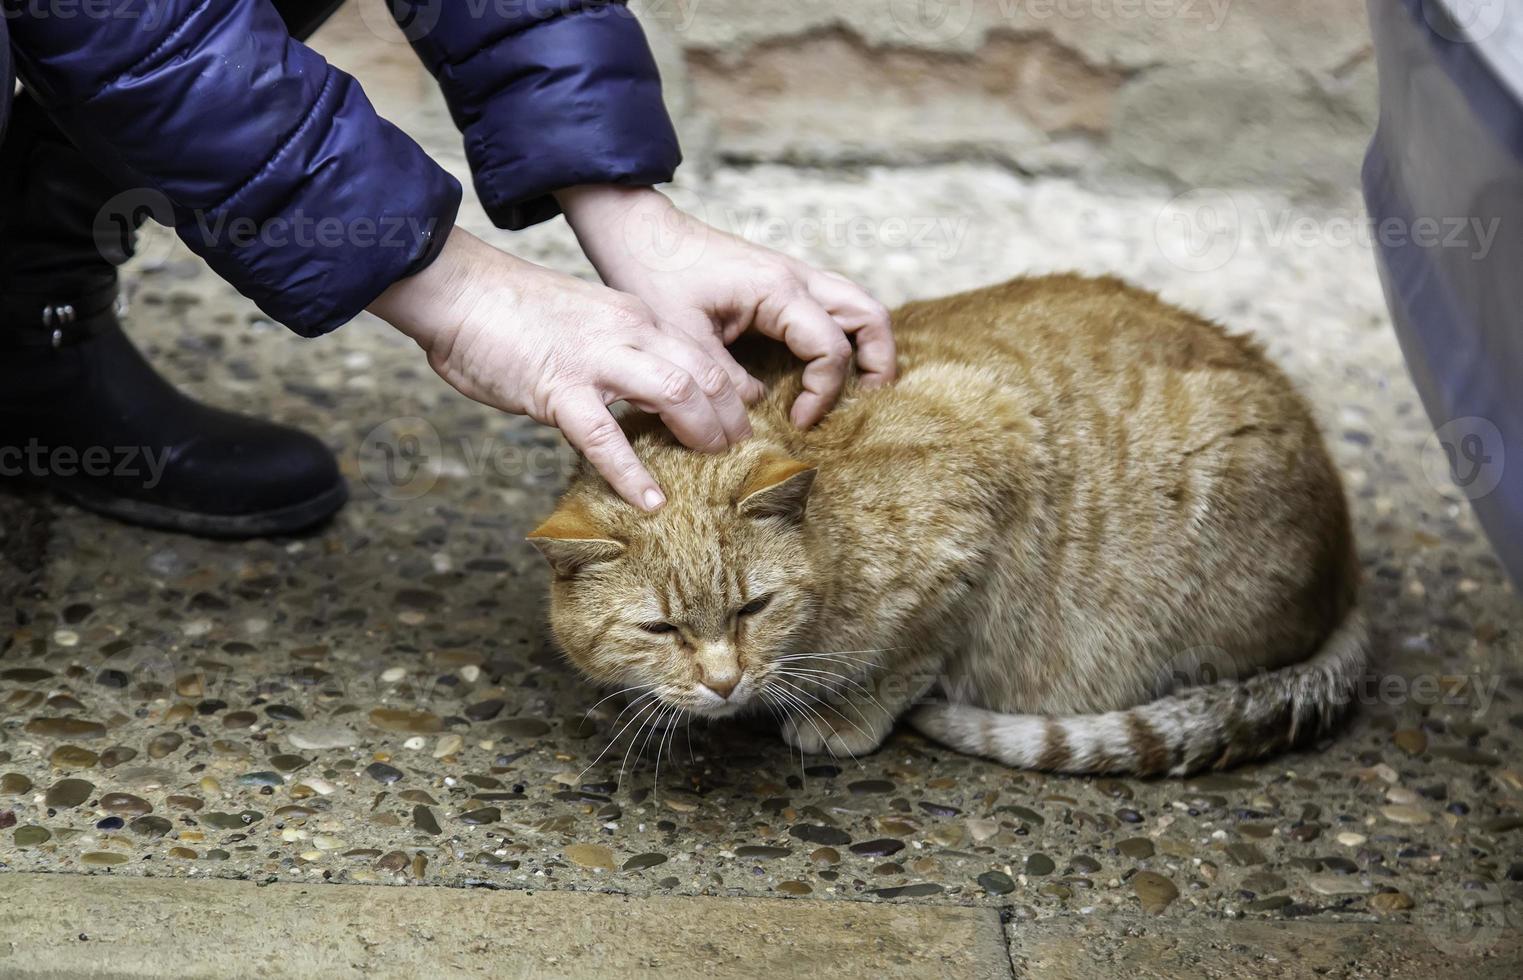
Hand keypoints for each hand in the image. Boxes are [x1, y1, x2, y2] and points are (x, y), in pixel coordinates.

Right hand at [367, 228, 751, 510]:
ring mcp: (595, 358)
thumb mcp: (586, 322)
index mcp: (635, 316)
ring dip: (701, 432)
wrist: (460, 290)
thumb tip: (634, 395)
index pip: (702, 353)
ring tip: (711, 465)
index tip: (739, 420)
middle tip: (738, 450)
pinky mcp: (557, 387)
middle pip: (704, 371)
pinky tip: (648, 500)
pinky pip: (603, 436)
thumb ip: (617, 352)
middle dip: (729, 415)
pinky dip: (630, 472)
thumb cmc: (512, 311)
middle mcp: (628, 330)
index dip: (729, 390)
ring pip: (674, 391)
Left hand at [555, 185, 895, 427]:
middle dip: (878, 363)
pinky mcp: (783, 280)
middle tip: (867, 403)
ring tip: (859, 387)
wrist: (640, 234)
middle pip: (869, 316)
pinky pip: (834, 305)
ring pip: (859, 305)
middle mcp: (797, 278)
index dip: (822, 393)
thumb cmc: (656, 276)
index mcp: (778, 290)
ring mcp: (795, 274)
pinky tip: (824, 365)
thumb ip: (725, 381)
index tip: (795, 421)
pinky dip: (844, 333)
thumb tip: (755, 415)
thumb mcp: (684, 339)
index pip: (830, 349)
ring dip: (868, 346)